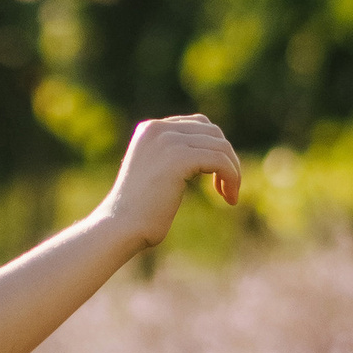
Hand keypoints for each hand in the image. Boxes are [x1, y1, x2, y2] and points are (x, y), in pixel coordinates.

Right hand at [101, 112, 240, 251]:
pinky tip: (229, 198)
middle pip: (213, 133)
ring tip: (230, 196)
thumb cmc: (137, 212)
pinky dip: (232, 178)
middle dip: (227, 159)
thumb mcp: (156, 174)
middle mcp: (158, 129)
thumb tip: (211, 156)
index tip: (217, 178)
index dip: (215, 149)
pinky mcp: (178, 158)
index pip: (198, 125)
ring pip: (221, 147)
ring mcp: (168, 141)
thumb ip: (175, 158)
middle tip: (227, 188)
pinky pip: (220, 161)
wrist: (119, 227)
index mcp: (150, 129)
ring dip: (233, 171)